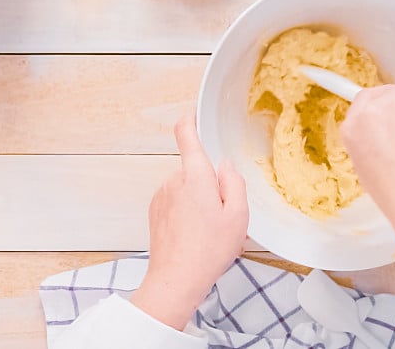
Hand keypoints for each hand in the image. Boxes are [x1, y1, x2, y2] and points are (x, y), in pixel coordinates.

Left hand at [131, 114, 248, 329]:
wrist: (176, 280)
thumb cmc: (208, 250)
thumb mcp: (238, 216)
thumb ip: (233, 182)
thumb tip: (225, 166)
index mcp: (195, 176)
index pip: (186, 134)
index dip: (190, 120)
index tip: (195, 115)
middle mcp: (174, 181)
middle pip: (194, 167)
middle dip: (209, 182)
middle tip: (222, 212)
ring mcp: (161, 196)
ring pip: (186, 186)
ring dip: (198, 199)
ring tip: (208, 228)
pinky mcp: (155, 211)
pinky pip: (176, 200)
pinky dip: (186, 211)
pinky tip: (195, 234)